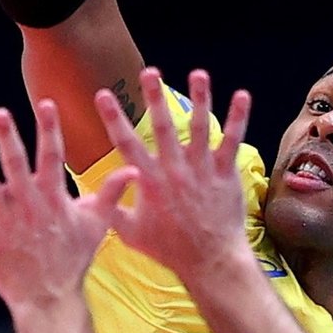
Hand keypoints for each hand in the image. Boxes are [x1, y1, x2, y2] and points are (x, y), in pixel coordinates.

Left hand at [0, 100, 134, 309]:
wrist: (49, 297)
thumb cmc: (73, 259)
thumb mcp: (96, 225)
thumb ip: (110, 193)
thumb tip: (133, 171)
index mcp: (52, 196)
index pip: (51, 155)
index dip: (49, 129)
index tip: (46, 104)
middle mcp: (27, 202)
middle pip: (15, 163)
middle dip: (7, 137)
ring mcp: (4, 217)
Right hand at [94, 68, 252, 282]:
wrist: (209, 260)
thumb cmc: (168, 248)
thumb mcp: (130, 233)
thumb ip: (111, 209)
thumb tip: (90, 193)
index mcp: (148, 182)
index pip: (125, 144)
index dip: (112, 118)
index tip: (102, 94)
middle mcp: (174, 171)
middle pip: (162, 127)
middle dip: (154, 97)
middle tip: (149, 71)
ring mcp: (201, 171)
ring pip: (199, 128)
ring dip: (200, 98)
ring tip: (198, 74)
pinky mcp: (225, 174)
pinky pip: (232, 142)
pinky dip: (238, 118)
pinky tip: (242, 95)